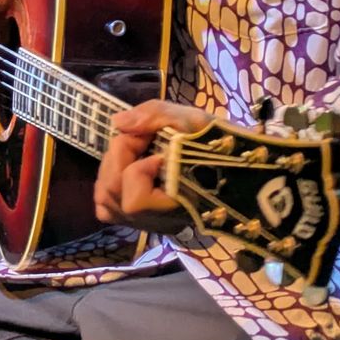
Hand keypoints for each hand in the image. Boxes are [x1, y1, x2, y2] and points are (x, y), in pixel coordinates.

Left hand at [94, 100, 210, 233]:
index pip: (134, 197)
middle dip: (119, 155)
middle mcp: (158, 220)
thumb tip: (118, 122)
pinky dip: (109, 185)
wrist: (235, 168)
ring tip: (136, 152)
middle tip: (143, 138)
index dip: (137, 158)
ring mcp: (147, 223)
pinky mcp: (139, 220)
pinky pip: (106, 209)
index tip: (158, 139)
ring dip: (112, 167)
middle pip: (112, 192)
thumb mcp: (192, 119)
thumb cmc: (217, 144)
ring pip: (104, 200)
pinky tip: (127, 170)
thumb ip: (154, 116)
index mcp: (176, 202)